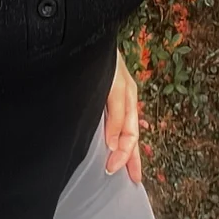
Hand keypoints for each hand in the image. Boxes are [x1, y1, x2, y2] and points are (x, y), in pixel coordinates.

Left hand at [104, 47, 142, 182]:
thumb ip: (115, 116)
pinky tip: (113, 144)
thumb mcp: (113, 87)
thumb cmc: (102, 60)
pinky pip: (112, 122)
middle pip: (130, 135)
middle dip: (131, 157)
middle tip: (132, 179)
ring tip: (127, 168)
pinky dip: (115, 136)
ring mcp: (113, 99)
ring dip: (125, 149)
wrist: (86, 38)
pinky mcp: (101, 96)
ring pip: (122, 130)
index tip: (112, 169)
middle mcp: (123, 101)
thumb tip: (114, 144)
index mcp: (129, 98)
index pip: (130, 135)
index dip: (124, 154)